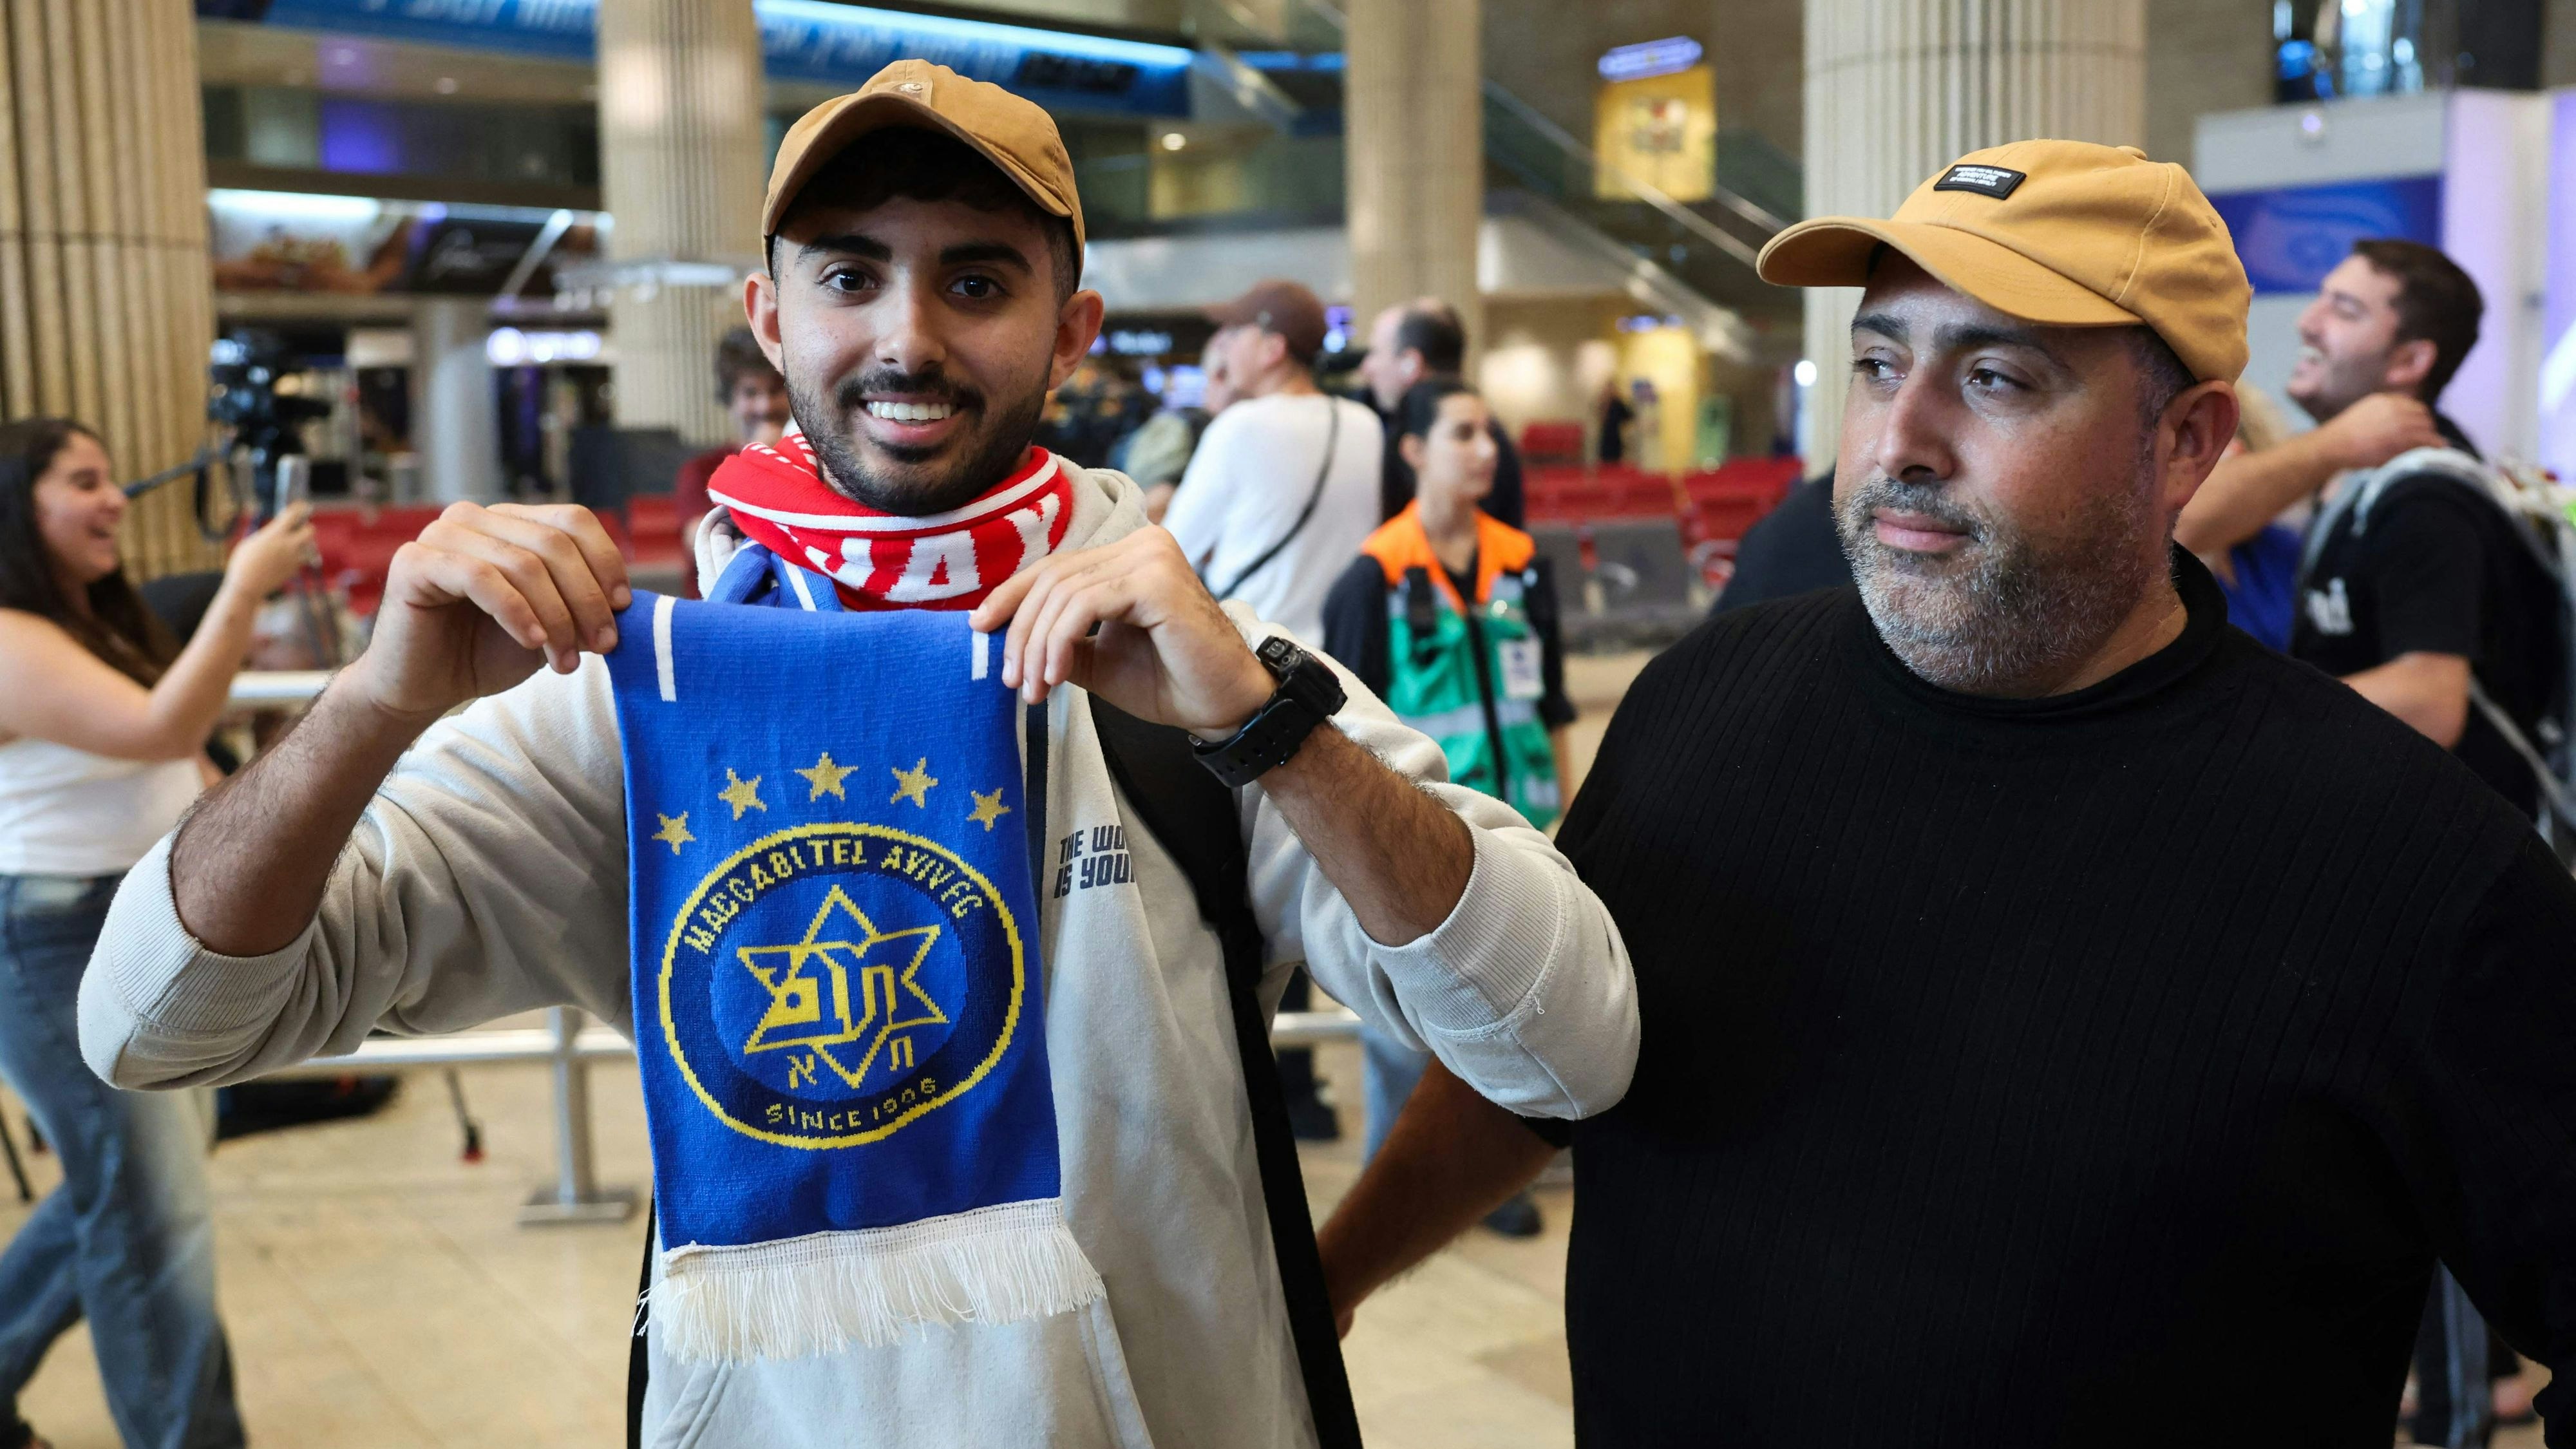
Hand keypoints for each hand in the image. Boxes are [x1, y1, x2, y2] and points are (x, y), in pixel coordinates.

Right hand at [222, 503, 317, 597]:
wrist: (248, 585)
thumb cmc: (243, 562)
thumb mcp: (251, 542)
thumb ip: (267, 534)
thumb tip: (276, 530)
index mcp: (274, 535)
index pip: (292, 516)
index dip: (299, 508)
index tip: (302, 505)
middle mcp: (287, 545)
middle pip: (310, 531)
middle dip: (306, 528)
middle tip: (299, 529)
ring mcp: (293, 558)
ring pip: (310, 546)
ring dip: (304, 544)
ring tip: (293, 545)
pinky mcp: (295, 569)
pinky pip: (303, 559)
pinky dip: (299, 557)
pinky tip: (287, 558)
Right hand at [348, 501, 630, 723]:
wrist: (424, 687)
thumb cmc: (486, 653)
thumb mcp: (550, 626)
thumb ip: (582, 606)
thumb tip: (625, 604)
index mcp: (511, 523)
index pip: (574, 521)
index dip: (606, 561)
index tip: (623, 608)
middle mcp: (477, 519)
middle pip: (554, 544)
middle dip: (587, 600)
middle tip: (604, 645)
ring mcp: (442, 534)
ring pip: (522, 564)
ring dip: (556, 617)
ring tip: (565, 661)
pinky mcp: (415, 561)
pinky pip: (480, 578)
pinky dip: (516, 612)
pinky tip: (533, 643)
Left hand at [968, 526, 1272, 737]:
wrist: (1226, 705)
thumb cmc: (1171, 682)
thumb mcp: (1098, 660)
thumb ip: (1059, 640)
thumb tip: (1003, 636)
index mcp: (1129, 554)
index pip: (1055, 568)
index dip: (1010, 596)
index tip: (979, 629)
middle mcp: (1142, 543)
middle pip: (1052, 579)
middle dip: (1020, 633)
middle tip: (1013, 681)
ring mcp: (1151, 556)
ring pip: (1063, 593)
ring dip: (1036, 645)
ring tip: (1033, 688)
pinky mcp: (1156, 580)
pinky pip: (1086, 604)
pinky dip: (1059, 641)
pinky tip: (1054, 676)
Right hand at [2318, 392, 2442, 470]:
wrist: (2331, 445)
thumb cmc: (2341, 437)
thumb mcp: (2361, 415)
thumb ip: (2379, 415)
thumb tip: (2395, 425)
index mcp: (2383, 400)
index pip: (2411, 405)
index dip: (2418, 416)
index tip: (2421, 425)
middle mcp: (2393, 408)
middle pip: (2421, 414)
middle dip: (2427, 425)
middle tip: (2431, 437)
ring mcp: (2397, 422)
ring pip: (2425, 426)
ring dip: (2432, 435)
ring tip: (2438, 444)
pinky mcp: (2400, 437)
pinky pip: (2424, 439)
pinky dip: (2434, 443)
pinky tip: (2439, 447)